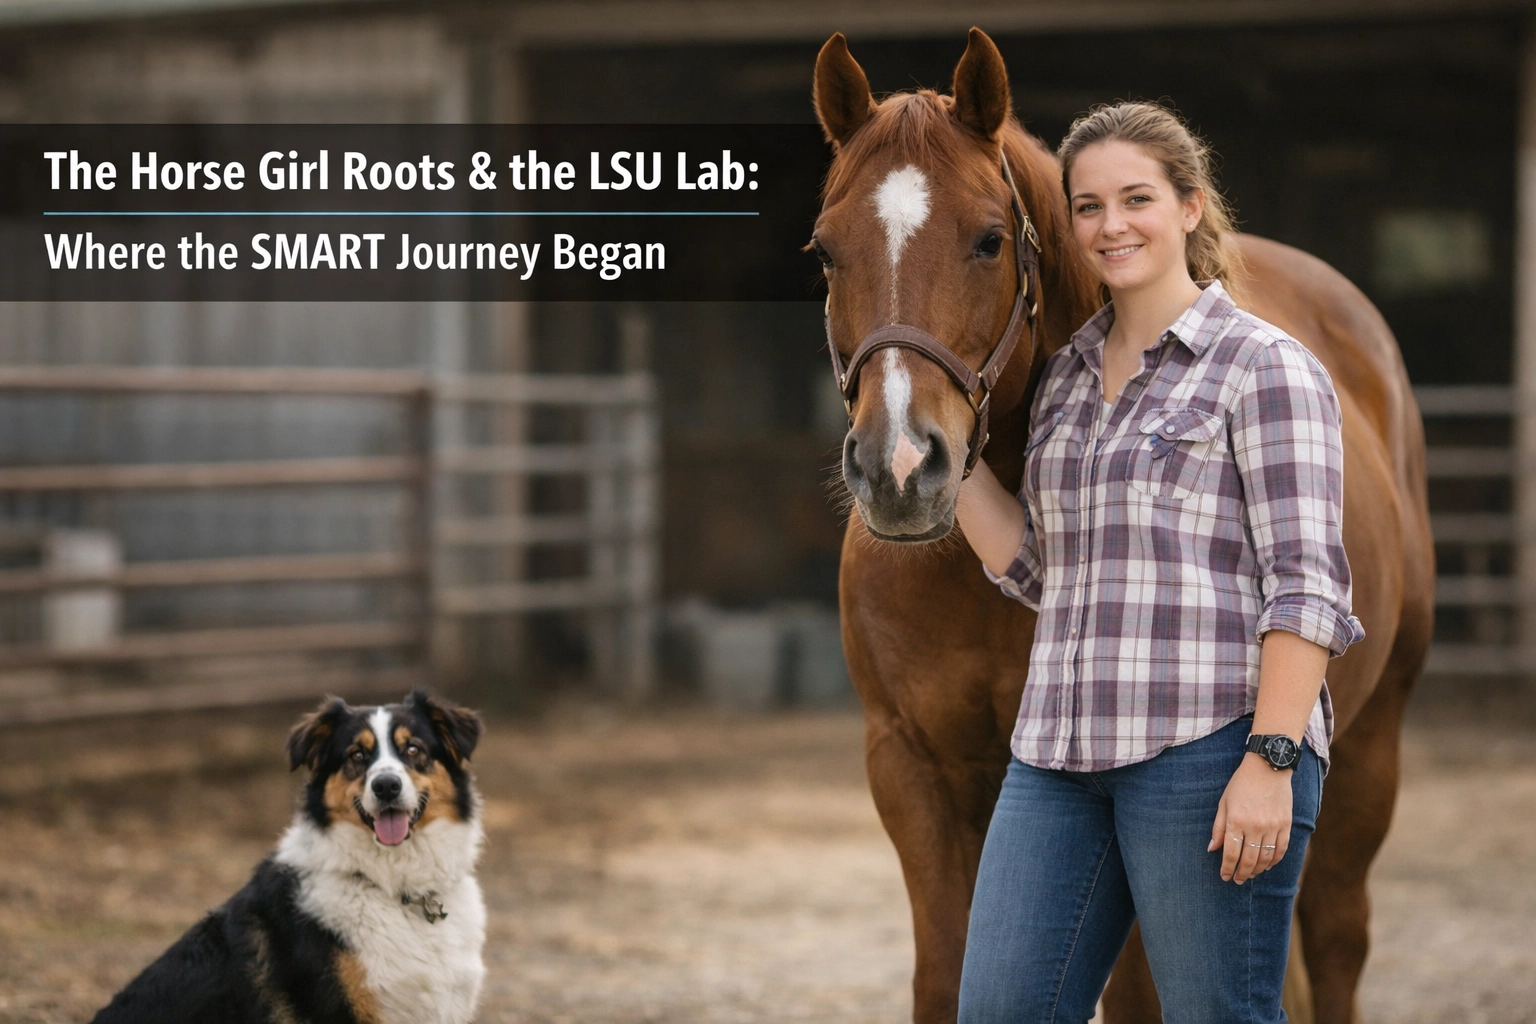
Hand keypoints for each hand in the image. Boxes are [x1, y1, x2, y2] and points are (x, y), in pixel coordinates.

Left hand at [1207, 752, 1293, 883]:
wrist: (1268, 767)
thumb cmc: (1241, 784)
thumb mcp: (1224, 803)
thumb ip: (1218, 828)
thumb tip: (1212, 849)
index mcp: (1236, 821)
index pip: (1231, 854)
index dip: (1227, 869)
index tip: (1225, 877)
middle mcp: (1255, 827)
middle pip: (1249, 860)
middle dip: (1241, 873)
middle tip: (1237, 880)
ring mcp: (1272, 827)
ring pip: (1266, 858)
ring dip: (1257, 870)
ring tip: (1250, 874)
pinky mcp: (1286, 825)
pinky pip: (1281, 850)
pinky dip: (1274, 861)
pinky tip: (1267, 865)